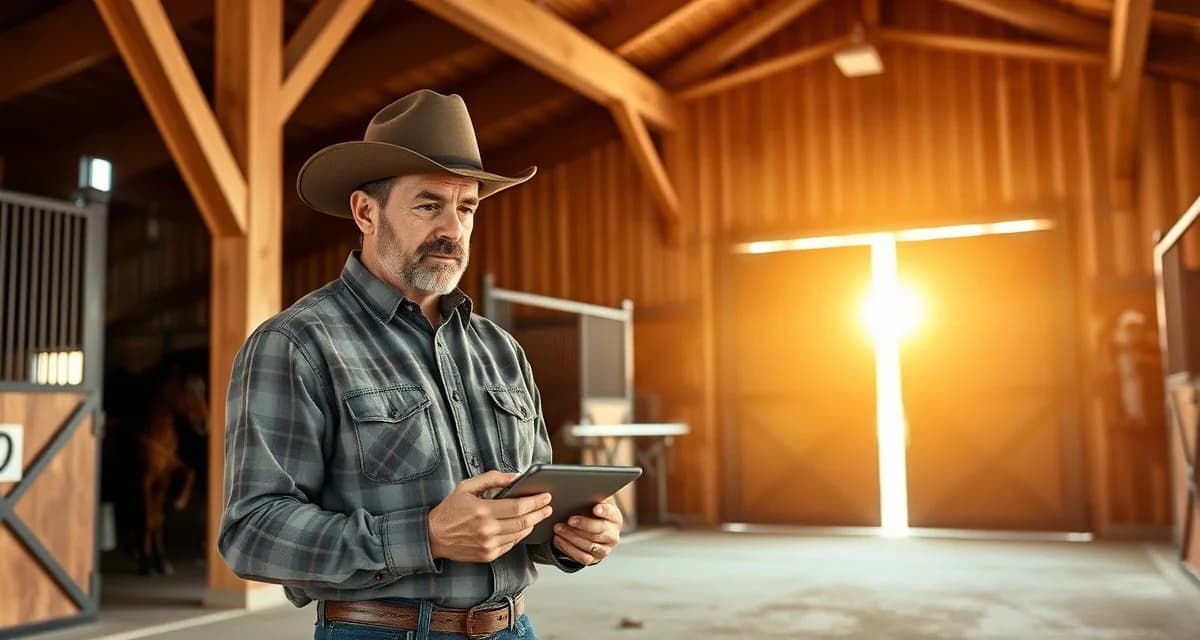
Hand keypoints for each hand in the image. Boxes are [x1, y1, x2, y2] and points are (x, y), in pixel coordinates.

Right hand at [428, 471, 552, 562]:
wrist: (433, 536)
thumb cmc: (450, 509)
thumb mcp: (467, 487)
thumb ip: (493, 479)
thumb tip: (516, 477)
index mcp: (483, 511)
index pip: (518, 507)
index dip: (535, 501)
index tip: (546, 496)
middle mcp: (487, 530)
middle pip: (523, 522)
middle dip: (539, 513)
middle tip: (549, 506)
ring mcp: (488, 545)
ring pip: (519, 535)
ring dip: (532, 524)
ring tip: (539, 515)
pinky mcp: (488, 556)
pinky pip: (511, 545)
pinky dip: (519, 535)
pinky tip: (523, 527)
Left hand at [552, 496, 621, 564]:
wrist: (592, 531)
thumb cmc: (591, 513)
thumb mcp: (594, 503)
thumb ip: (592, 497)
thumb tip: (582, 488)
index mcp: (615, 519)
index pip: (611, 514)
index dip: (604, 511)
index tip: (595, 508)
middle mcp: (613, 535)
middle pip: (598, 531)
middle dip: (582, 524)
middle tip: (568, 520)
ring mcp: (604, 549)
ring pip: (589, 545)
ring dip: (571, 537)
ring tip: (559, 528)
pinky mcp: (594, 559)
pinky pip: (582, 557)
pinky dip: (568, 548)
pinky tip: (559, 540)